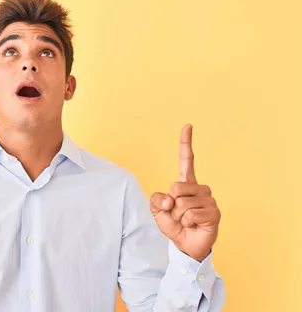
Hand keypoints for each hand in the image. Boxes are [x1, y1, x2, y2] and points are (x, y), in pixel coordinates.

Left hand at [150, 124, 220, 261]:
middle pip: (176, 187)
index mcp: (186, 184)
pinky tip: (193, 225)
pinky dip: (186, 222)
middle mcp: (200, 188)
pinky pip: (190, 214)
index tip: (188, 125)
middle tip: (177, 214)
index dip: (186, 143)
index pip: (186, 160)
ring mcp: (209, 200)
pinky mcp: (214, 213)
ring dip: (178, 216)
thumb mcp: (158, 210)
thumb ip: (157, 199)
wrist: (185, 245)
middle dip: (171, 204)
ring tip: (185, 221)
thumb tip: (171, 199)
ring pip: (182, 203)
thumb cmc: (174, 225)